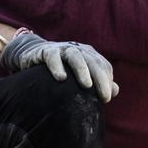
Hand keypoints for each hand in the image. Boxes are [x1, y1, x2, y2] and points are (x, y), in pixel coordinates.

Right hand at [1, 32, 117, 101]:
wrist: (33, 54)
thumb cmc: (60, 68)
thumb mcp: (79, 75)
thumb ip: (97, 82)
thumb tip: (115, 91)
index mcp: (88, 54)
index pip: (103, 65)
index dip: (107, 80)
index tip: (107, 98)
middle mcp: (77, 49)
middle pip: (92, 61)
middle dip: (100, 79)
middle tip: (105, 97)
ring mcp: (61, 49)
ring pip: (75, 56)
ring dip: (82, 70)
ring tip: (87, 85)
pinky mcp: (45, 51)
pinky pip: (52, 57)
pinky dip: (57, 66)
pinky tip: (61, 78)